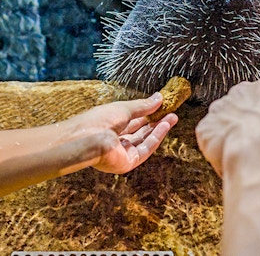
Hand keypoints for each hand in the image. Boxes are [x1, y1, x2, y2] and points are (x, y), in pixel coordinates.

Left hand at [61, 93, 177, 173]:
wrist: (87, 138)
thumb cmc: (98, 120)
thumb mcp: (124, 108)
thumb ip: (143, 106)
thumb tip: (159, 97)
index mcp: (112, 126)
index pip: (134, 120)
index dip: (149, 113)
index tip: (163, 106)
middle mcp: (117, 140)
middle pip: (141, 131)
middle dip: (157, 121)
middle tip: (172, 112)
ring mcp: (122, 152)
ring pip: (145, 140)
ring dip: (159, 129)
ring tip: (173, 117)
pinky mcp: (127, 163)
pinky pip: (145, 149)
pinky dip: (156, 138)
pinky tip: (164, 126)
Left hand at [195, 76, 259, 178]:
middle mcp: (242, 91)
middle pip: (244, 108)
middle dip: (250, 126)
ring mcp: (220, 108)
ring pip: (225, 123)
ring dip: (232, 138)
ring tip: (246, 160)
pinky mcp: (205, 128)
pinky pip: (211, 140)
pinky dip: (218, 152)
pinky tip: (232, 163)